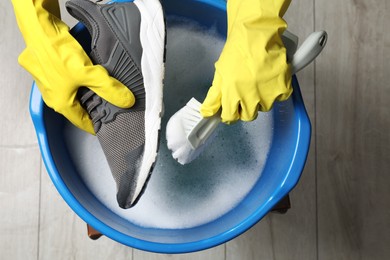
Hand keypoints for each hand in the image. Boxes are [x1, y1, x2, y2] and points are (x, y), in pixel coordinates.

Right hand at [12, 0, 134, 133]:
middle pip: (78, 107)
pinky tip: (93, 74)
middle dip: (95, 108)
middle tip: (113, 108)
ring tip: (107, 91)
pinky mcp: (51, 68)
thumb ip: (110, 89)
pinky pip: (70, 79)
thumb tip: (127, 101)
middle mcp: (53, 95)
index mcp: (60, 103)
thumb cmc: (57, 53)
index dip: (97, 125)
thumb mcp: (89, 75)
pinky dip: (82, 79)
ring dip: (89, 92)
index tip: (109, 127)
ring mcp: (50, 81)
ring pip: (74, 92)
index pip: (82, 122)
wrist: (40, 28)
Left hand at [201, 0, 292, 122]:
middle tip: (246, 91)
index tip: (231, 107)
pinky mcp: (283, 87)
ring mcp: (268, 94)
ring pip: (264, 107)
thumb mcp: (220, 73)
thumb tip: (207, 114)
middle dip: (246, 107)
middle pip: (248, 116)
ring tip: (258, 81)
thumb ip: (214, 96)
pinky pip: (280, 97)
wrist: (257, 34)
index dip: (230, 113)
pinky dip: (277, 90)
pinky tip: (271, 78)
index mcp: (232, 94)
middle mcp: (251, 97)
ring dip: (262, 98)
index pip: (230, 118)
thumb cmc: (236, 51)